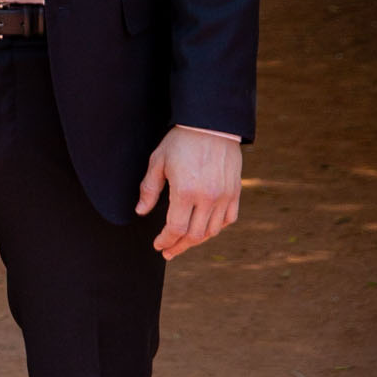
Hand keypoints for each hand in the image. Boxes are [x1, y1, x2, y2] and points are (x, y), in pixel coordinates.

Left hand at [136, 127, 241, 260]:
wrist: (212, 125)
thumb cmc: (181, 141)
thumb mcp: (158, 161)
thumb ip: (149, 189)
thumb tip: (140, 211)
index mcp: (186, 192)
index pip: (176, 228)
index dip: (166, 240)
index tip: (158, 245)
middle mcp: (208, 198)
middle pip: (195, 235)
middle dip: (179, 246)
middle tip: (169, 251)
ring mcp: (224, 197)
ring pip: (212, 231)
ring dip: (197, 240)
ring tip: (184, 243)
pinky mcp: (235, 193)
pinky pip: (228, 219)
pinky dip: (216, 228)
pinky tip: (205, 229)